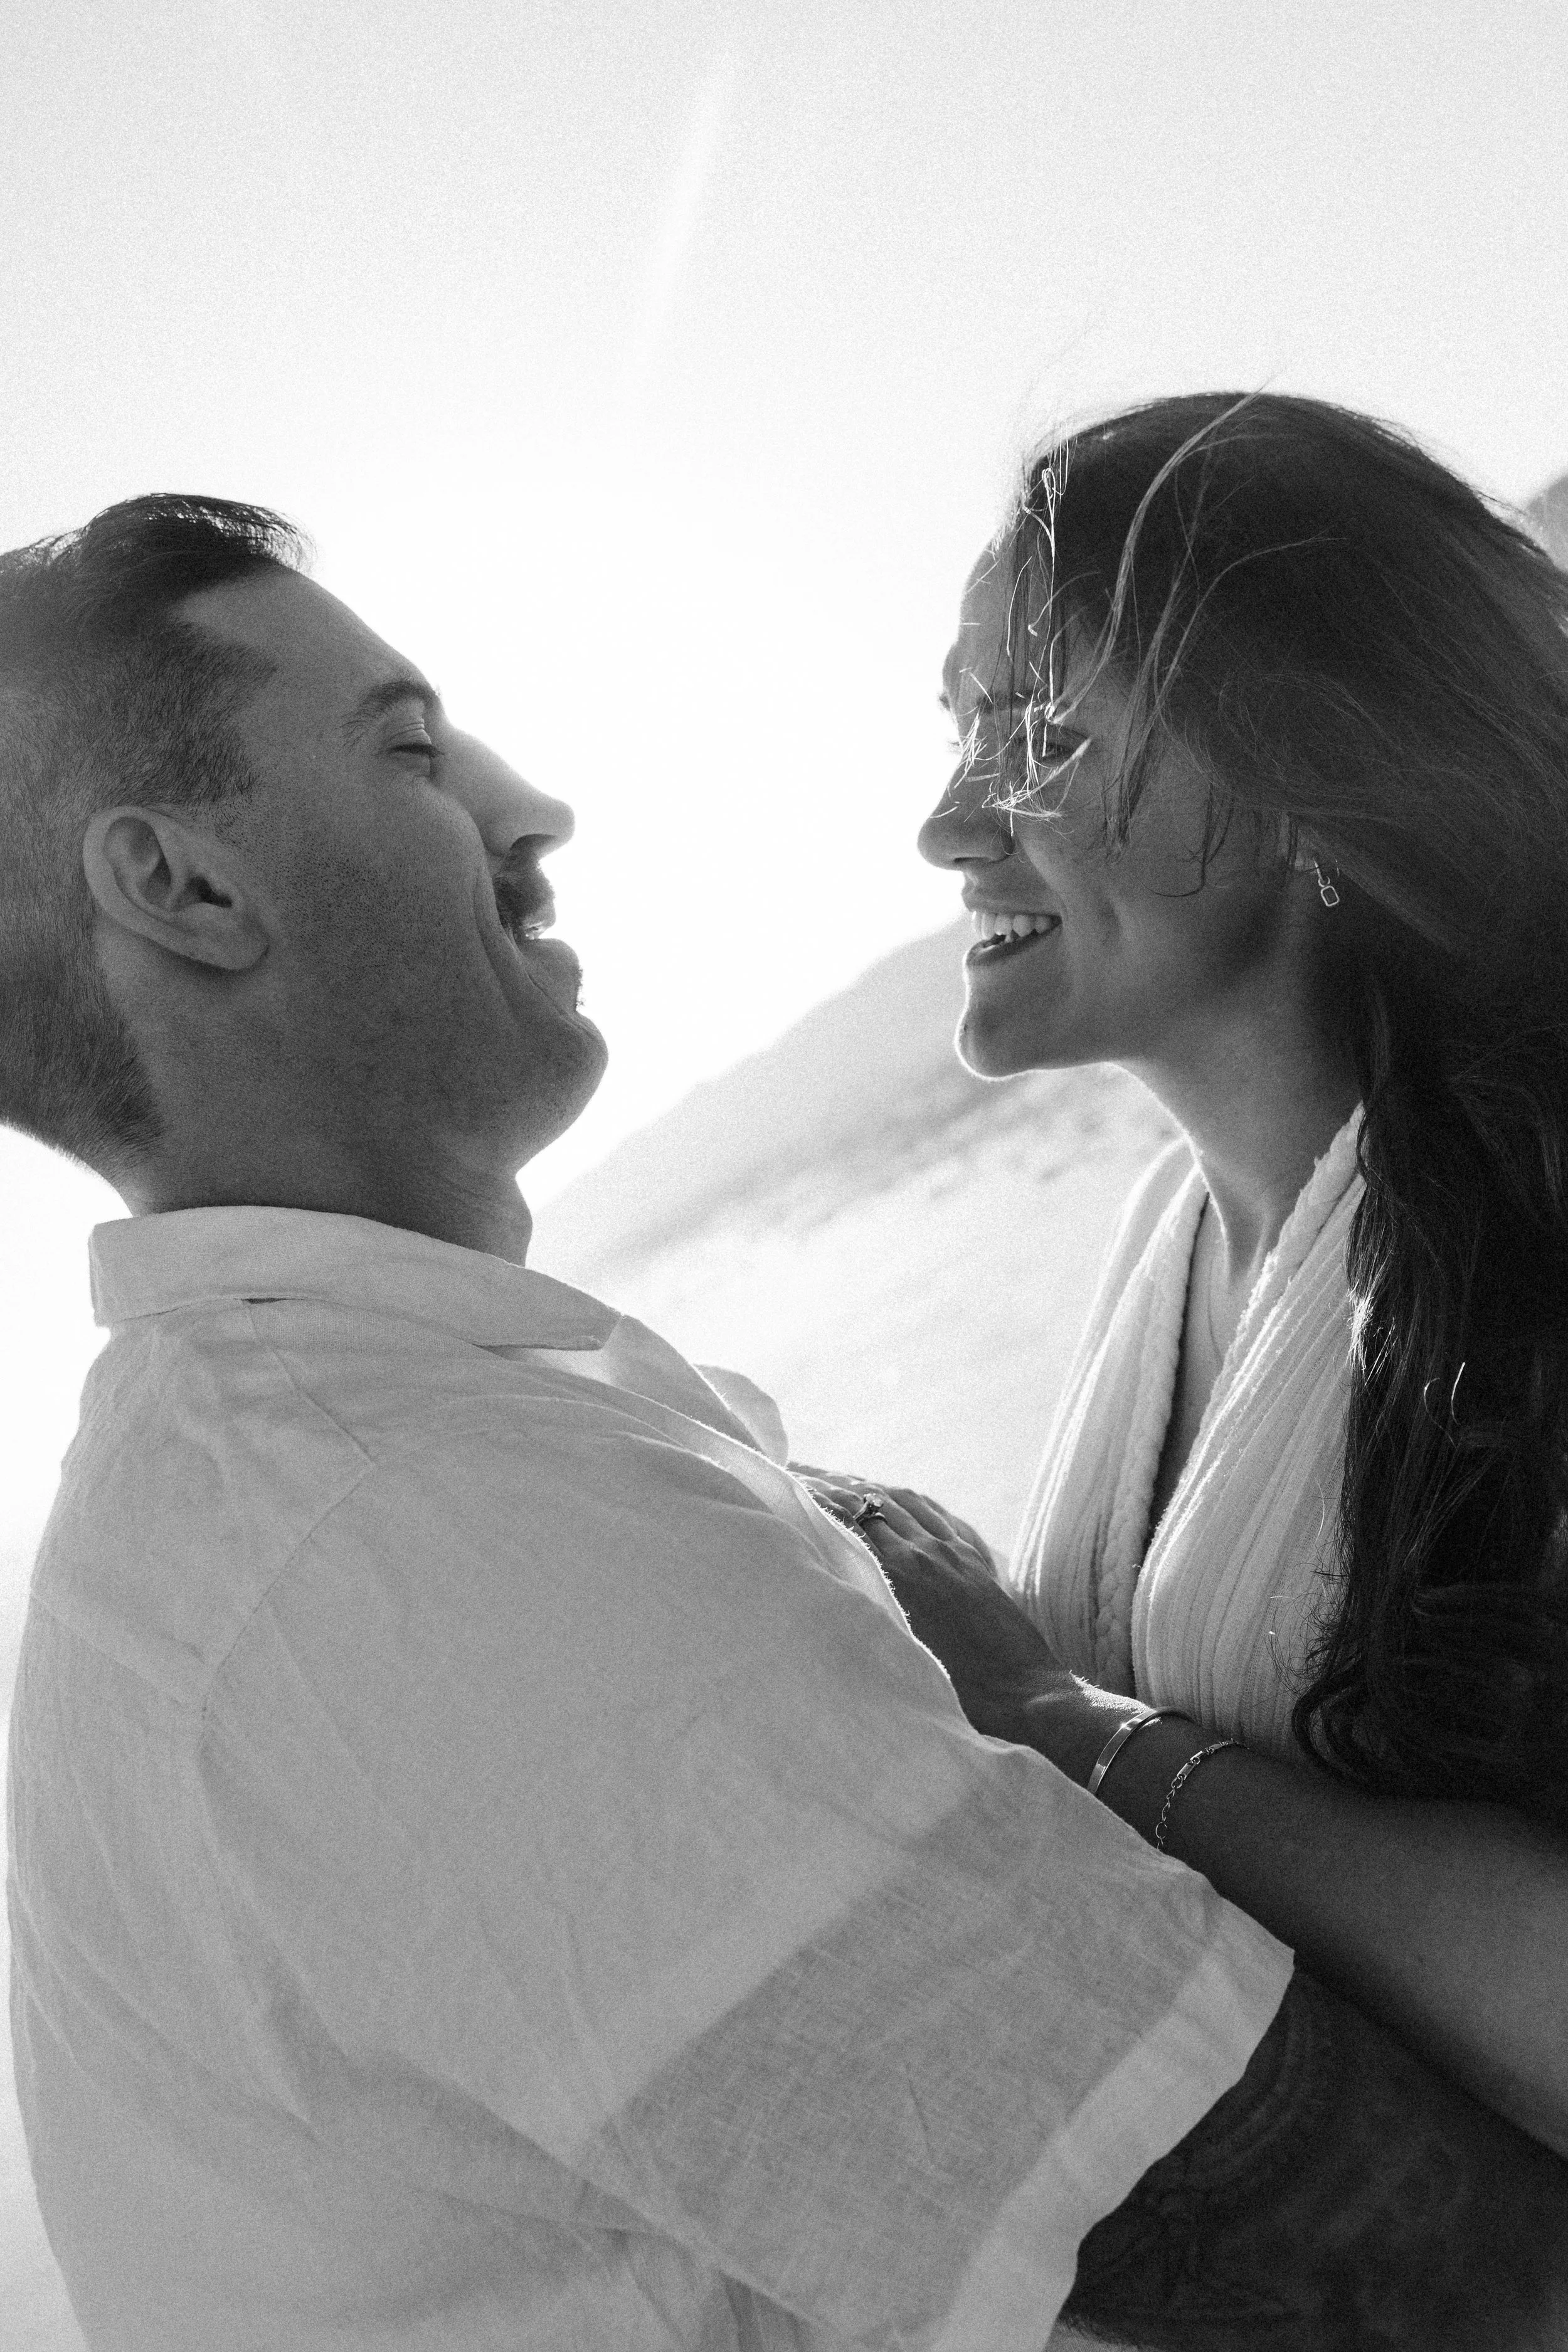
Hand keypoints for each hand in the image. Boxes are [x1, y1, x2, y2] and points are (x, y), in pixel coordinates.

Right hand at [806, 1478, 1066, 1739]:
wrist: (1025, 1696)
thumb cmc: (960, 1692)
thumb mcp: (899, 1652)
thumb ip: (866, 1613)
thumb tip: (826, 1596)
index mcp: (905, 1572)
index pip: (854, 1517)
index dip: (822, 1498)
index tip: (794, 1484)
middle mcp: (929, 1552)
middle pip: (877, 1501)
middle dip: (839, 1486)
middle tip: (808, 1475)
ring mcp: (957, 1554)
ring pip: (910, 1504)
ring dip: (876, 1489)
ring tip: (848, 1482)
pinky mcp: (977, 1564)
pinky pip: (941, 1517)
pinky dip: (914, 1504)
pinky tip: (905, 1503)